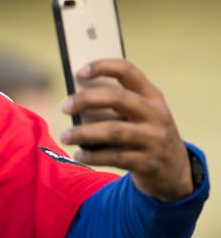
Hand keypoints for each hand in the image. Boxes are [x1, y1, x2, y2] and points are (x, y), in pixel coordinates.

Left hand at [59, 58, 193, 200]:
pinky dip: (93, 156)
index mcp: (152, 96)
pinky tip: (79, 155)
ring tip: (65, 136)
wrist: (174, 170)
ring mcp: (154, 139)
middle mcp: (156, 114)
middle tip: (64, 106)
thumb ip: (117, 106)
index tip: (79, 72)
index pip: (128, 72)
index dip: (104, 67)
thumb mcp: (141, 115)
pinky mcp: (148, 162)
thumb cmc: (145, 134)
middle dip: (87, 99)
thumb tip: (76, 102)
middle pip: (119, 99)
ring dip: (84, 133)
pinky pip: (115, 157)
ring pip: (114, 131)